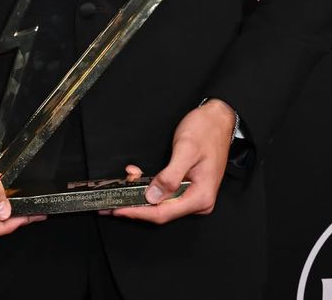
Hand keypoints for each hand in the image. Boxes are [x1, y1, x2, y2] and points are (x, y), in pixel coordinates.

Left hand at [101, 100, 235, 223]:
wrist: (218, 119)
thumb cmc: (206, 131)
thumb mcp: (186, 150)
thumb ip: (170, 176)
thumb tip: (153, 196)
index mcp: (200, 197)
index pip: (164, 213)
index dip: (139, 212)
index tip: (119, 210)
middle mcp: (197, 201)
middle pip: (161, 211)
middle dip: (137, 201)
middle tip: (113, 198)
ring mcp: (193, 195)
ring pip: (161, 202)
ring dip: (141, 192)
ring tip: (127, 178)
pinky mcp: (187, 187)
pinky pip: (165, 192)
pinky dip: (149, 185)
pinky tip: (139, 175)